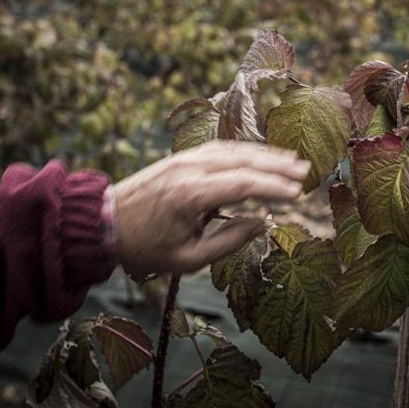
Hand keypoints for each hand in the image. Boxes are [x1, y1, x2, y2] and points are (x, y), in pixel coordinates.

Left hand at [110, 140, 309, 274]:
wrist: (103, 223)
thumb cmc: (145, 247)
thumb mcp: (187, 258)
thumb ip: (228, 242)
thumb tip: (261, 223)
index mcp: (191, 195)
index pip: (243, 184)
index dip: (273, 187)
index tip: (297, 194)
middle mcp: (190, 169)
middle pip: (243, 161)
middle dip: (277, 165)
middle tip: (306, 170)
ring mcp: (184, 159)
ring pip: (233, 150)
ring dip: (265, 154)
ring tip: (292, 161)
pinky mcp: (181, 157)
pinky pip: (219, 149)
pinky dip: (244, 151)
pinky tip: (261, 157)